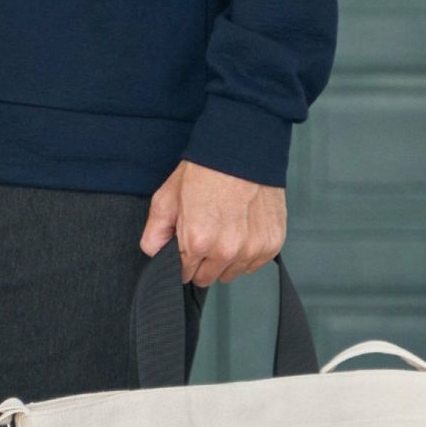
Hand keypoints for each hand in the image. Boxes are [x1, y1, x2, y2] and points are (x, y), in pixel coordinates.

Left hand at [140, 160, 286, 284]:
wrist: (243, 149)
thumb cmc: (206, 170)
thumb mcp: (167, 197)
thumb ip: (154, 233)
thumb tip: (153, 253)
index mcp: (198, 241)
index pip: (185, 275)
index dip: (184, 262)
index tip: (188, 247)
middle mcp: (227, 250)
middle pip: (208, 278)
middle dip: (203, 262)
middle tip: (207, 234)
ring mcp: (253, 248)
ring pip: (232, 273)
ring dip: (226, 259)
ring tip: (226, 230)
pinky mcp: (272, 244)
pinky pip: (254, 264)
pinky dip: (247, 252)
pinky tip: (243, 229)